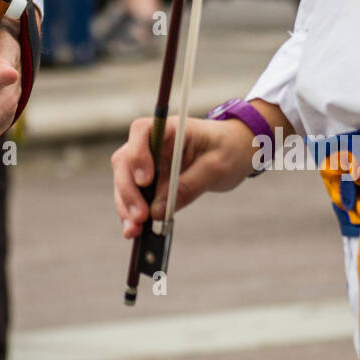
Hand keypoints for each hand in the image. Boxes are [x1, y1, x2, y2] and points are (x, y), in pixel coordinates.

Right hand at [111, 115, 260, 238]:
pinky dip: (131, 212)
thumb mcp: (216, 168)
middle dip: (128, 190)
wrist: (235, 152)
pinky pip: (133, 195)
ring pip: (124, 180)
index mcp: (170, 128)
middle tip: (140, 216)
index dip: (137, 154)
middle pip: (125, 160)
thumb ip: (188, 186)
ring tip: (134, 230)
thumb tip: (157, 211)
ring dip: (126, 205)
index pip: (141, 131)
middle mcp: (153, 143)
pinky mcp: (150, 180)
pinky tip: (134, 230)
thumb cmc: (228, 151)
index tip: (146, 181)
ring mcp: (148, 161)